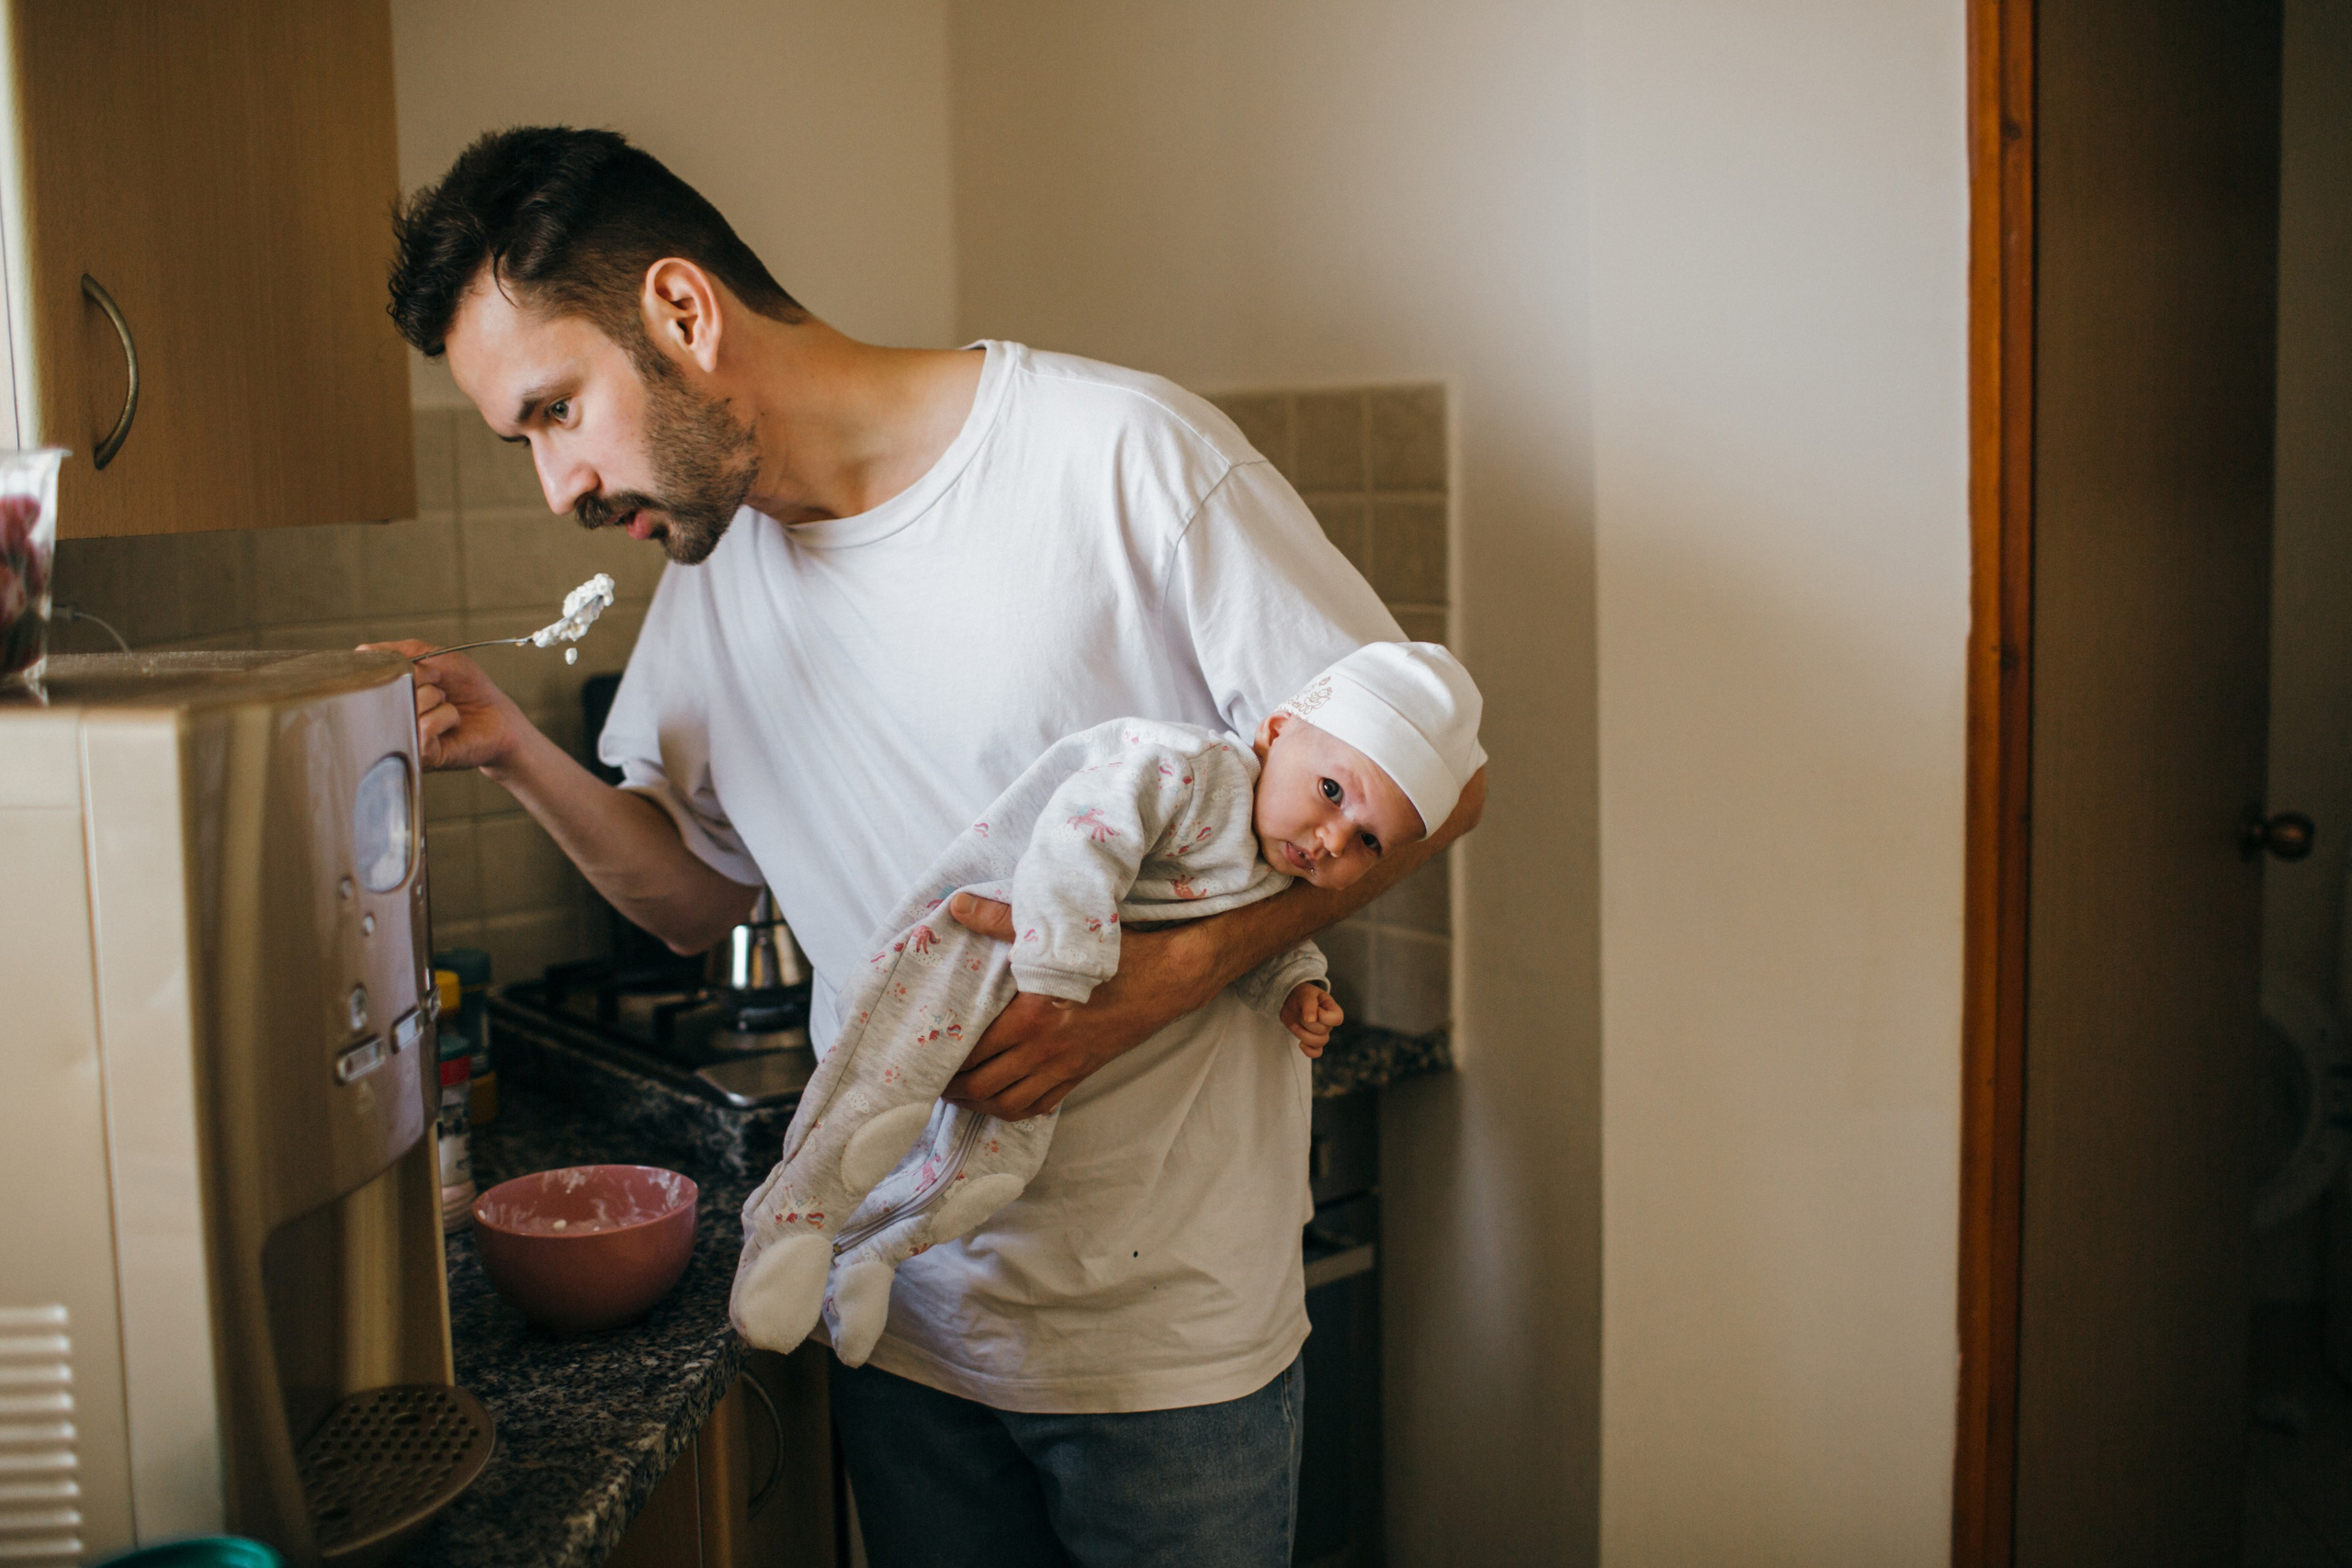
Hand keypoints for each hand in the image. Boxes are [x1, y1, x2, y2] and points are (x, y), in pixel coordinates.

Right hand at [359, 641, 525, 771]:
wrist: (498, 716)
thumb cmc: (466, 687)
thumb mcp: (434, 657)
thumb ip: (400, 651)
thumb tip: (361, 651)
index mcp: (386, 697)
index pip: (370, 675)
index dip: (398, 665)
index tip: (424, 669)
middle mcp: (388, 720)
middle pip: (388, 689)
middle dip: (421, 677)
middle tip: (440, 686)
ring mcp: (402, 738)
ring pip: (409, 706)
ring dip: (436, 697)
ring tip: (446, 706)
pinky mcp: (420, 756)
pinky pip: (425, 726)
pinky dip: (445, 716)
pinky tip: (452, 722)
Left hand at [941, 892, 1216, 1119]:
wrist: (1169, 980)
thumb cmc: (1117, 955)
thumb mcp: (1059, 933)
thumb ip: (1002, 920)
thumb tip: (960, 904)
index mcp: (1032, 1019)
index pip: (973, 1052)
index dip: (944, 1059)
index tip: (925, 1054)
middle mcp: (1044, 1051)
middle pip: (983, 1086)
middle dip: (954, 1087)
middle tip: (932, 1077)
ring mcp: (1064, 1068)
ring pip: (1008, 1104)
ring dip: (978, 1103)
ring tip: (959, 1091)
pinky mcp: (1081, 1074)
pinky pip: (1039, 1105)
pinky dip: (1013, 1107)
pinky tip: (1000, 1097)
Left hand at [1280, 983, 1341, 1057]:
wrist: (1290, 1000)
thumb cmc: (1302, 994)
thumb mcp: (1306, 994)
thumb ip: (1309, 1004)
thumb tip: (1311, 1019)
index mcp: (1332, 1009)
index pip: (1337, 1019)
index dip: (1323, 1016)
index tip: (1314, 1008)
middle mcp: (1329, 1023)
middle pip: (1324, 1031)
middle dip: (1308, 1024)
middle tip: (1299, 1014)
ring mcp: (1321, 1033)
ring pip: (1319, 1043)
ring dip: (1303, 1035)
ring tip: (1294, 1025)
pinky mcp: (1311, 1041)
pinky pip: (1316, 1053)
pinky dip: (1308, 1051)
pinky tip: (1300, 1044)